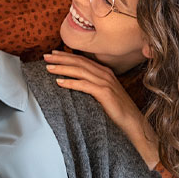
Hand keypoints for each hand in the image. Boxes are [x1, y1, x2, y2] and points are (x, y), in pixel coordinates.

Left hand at [44, 50, 158, 168]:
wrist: (133, 123)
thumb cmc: (117, 111)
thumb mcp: (103, 94)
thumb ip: (92, 86)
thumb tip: (73, 84)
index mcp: (104, 72)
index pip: (82, 59)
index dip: (66, 55)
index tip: (53, 54)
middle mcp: (105, 74)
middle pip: (78, 62)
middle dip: (61, 58)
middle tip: (45, 57)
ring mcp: (105, 82)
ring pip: (79, 71)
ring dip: (62, 68)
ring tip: (48, 68)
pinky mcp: (105, 93)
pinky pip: (84, 85)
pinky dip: (70, 83)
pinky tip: (59, 82)